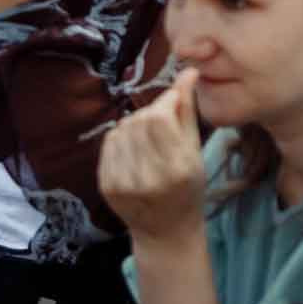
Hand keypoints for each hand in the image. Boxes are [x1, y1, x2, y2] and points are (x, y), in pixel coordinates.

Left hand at [100, 68, 208, 242]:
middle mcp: (148, 177)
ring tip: (148, 139)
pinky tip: (134, 148)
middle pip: (140, 120)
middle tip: (163, 123)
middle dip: (152, 113)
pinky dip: (121, 137)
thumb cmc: (188, 189)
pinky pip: (109, 143)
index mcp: (177, 168)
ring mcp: (123, 183)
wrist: (165, 231)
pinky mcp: (106, 185)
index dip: (165, 101)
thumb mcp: (196, 151)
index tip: (173, 102)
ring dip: (136, 124)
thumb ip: (188, 110)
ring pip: (123, 128)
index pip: (159, 117)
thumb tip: (188, 71)